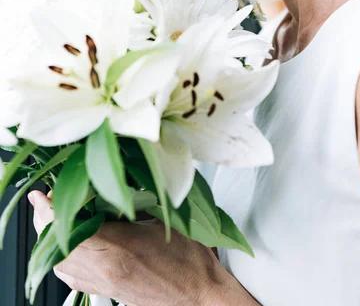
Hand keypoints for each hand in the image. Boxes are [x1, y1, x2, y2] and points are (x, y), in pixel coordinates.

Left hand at [27, 190, 237, 305]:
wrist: (200, 295)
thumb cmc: (189, 257)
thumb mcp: (161, 218)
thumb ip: (131, 201)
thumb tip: (109, 182)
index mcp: (118, 248)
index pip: (68, 229)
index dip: (49, 211)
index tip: (41, 196)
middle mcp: (105, 270)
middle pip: (57, 249)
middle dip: (46, 223)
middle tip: (48, 202)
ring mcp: (104, 285)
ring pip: (61, 266)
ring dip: (52, 241)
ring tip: (57, 219)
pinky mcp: (107, 293)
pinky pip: (72, 278)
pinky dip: (64, 259)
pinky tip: (71, 244)